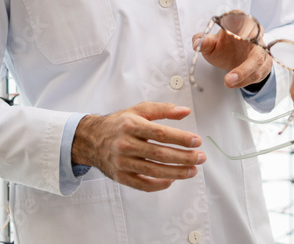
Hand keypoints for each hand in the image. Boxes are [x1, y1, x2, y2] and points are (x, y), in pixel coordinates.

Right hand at [71, 102, 205, 191]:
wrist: (92, 139)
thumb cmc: (119, 123)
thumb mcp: (139, 110)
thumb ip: (163, 109)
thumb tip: (185, 111)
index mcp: (131, 125)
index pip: (161, 134)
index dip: (181, 138)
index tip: (197, 141)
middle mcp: (125, 144)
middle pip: (160, 154)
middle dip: (184, 157)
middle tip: (200, 157)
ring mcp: (122, 162)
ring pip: (154, 171)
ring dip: (176, 172)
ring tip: (192, 170)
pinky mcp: (120, 176)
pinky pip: (142, 185)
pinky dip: (159, 185)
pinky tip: (172, 180)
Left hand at [192, 29, 271, 88]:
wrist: (234, 58)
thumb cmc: (223, 48)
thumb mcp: (211, 44)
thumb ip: (204, 42)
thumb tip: (198, 43)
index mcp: (241, 23)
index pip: (243, 18)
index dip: (239, 24)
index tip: (228, 32)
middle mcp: (255, 34)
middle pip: (255, 42)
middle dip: (242, 57)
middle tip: (228, 74)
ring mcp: (262, 49)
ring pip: (259, 61)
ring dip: (244, 74)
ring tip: (228, 81)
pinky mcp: (266, 62)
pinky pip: (260, 72)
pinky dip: (246, 80)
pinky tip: (234, 83)